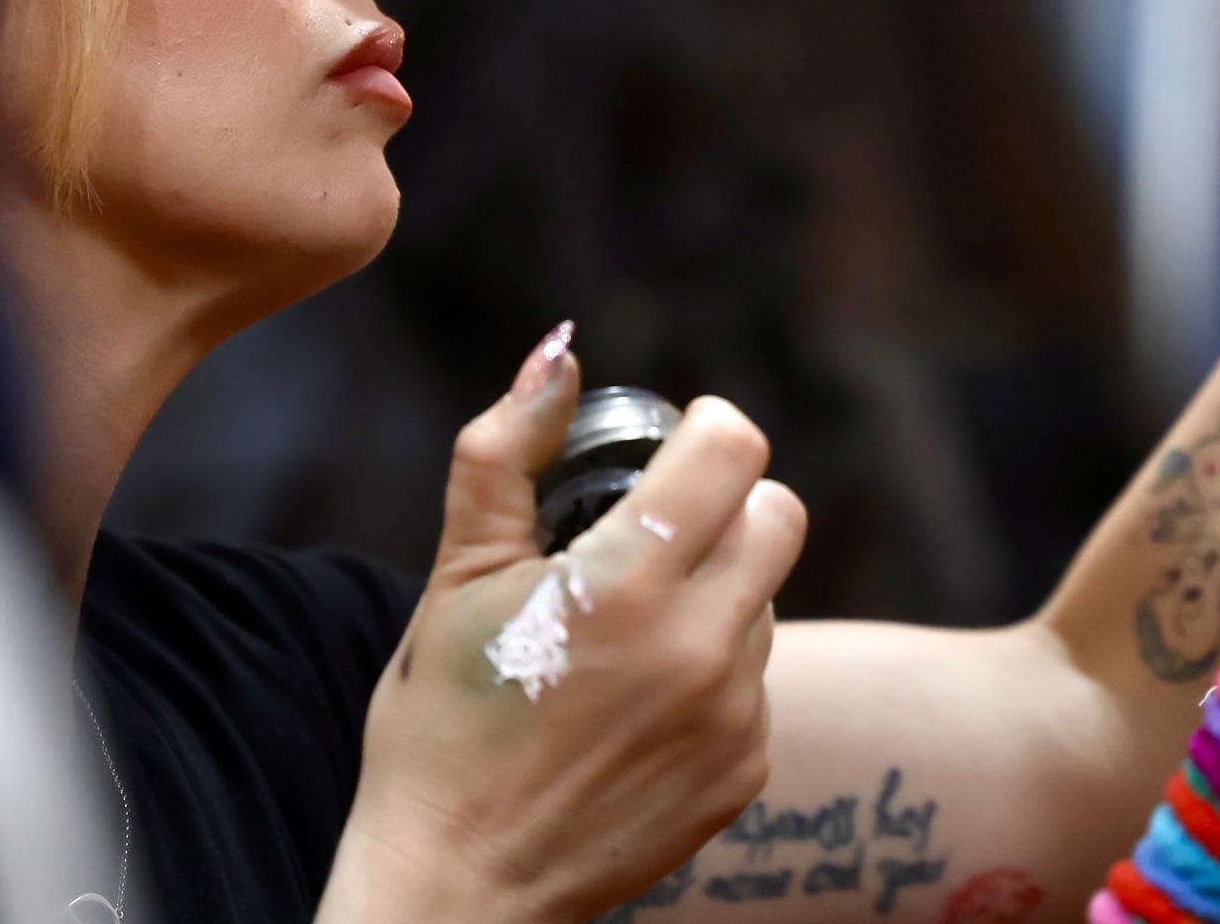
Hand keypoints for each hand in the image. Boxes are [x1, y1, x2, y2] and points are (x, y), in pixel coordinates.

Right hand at [320, 335, 805, 923]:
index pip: (736, 450)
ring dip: (715, 594)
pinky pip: (757, 683)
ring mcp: (732, 718)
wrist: (454, 891)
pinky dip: (712, 675)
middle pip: (779, 515)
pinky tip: (637, 708)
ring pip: (766, 599)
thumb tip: (559, 350)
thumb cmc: (440, 729)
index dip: (706, 431)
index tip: (673, 448)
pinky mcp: (746, 773)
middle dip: (726, 504)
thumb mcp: (455, 580)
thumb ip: (506, 452)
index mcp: (624, 586)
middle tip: (657, 534)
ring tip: (626, 637)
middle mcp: (698, 649)